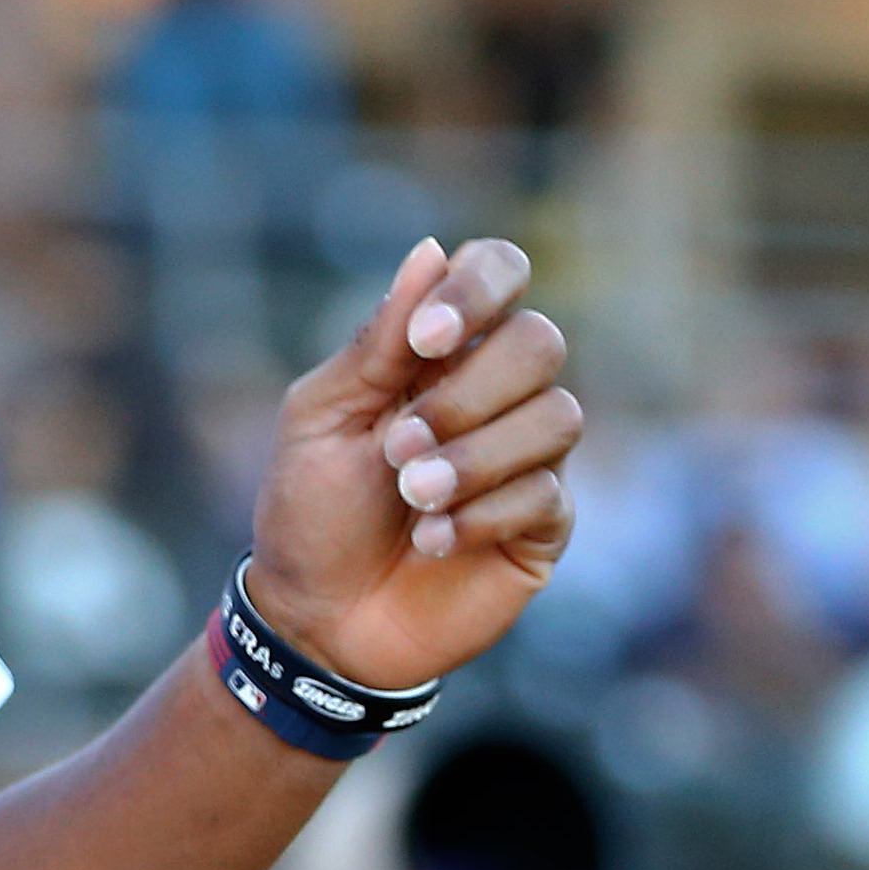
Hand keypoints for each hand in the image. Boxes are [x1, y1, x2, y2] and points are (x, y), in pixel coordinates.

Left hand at [245, 238, 577, 692]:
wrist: (316, 619)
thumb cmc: (310, 511)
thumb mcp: (322, 417)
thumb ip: (377, 343)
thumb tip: (430, 250)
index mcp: (437, 353)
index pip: (500, 272)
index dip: (480, 288)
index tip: (426, 339)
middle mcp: (494, 394)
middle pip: (541, 342)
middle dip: (468, 395)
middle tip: (398, 448)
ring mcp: (526, 459)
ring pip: (558, 416)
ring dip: (474, 458)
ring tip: (412, 498)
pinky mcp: (543, 525)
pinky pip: (549, 492)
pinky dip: (483, 513)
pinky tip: (434, 541)